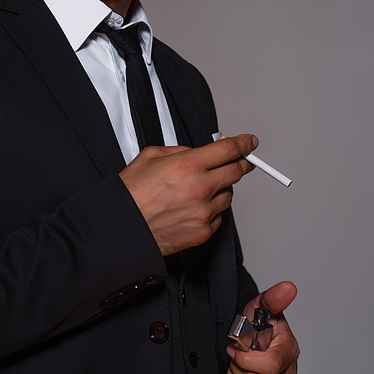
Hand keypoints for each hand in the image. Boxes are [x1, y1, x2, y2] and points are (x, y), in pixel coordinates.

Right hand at [119, 134, 257, 255]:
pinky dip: (211, 209)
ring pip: (229, 195)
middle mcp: (200, 188)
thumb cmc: (131, 194)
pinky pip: (218, 216)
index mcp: (188, 165)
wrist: (123, 228)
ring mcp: (204, 211)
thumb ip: (179, 151)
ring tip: (200, 189)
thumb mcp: (150, 156)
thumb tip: (196, 152)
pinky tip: (193, 207)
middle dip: (242, 163)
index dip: (243, 143)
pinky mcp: (204, 231)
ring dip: (222, 188)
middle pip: (236, 171)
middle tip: (242, 160)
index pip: (228, 150)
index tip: (249, 142)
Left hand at [218, 281, 298, 373]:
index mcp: (288, 352)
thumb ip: (273, 298)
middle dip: (236, 365)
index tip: (236, 346)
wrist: (252, 339)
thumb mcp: (261, 306)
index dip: (246, 358)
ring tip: (238, 364)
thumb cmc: (258, 324)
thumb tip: (289, 288)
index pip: (270, 365)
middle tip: (238, 353)